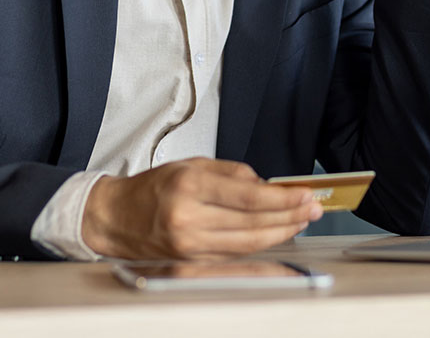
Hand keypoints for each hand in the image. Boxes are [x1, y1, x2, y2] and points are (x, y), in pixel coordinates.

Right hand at [81, 158, 321, 259]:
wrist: (116, 218)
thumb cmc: (152, 189)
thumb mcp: (191, 165)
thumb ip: (231, 173)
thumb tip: (266, 185)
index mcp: (189, 188)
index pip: (248, 197)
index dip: (282, 198)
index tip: (304, 194)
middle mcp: (189, 220)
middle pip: (253, 224)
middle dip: (289, 216)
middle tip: (313, 208)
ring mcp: (190, 247)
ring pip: (248, 244)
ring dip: (280, 233)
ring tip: (301, 221)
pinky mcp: (192, 263)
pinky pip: (234, 255)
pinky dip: (259, 245)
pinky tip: (275, 234)